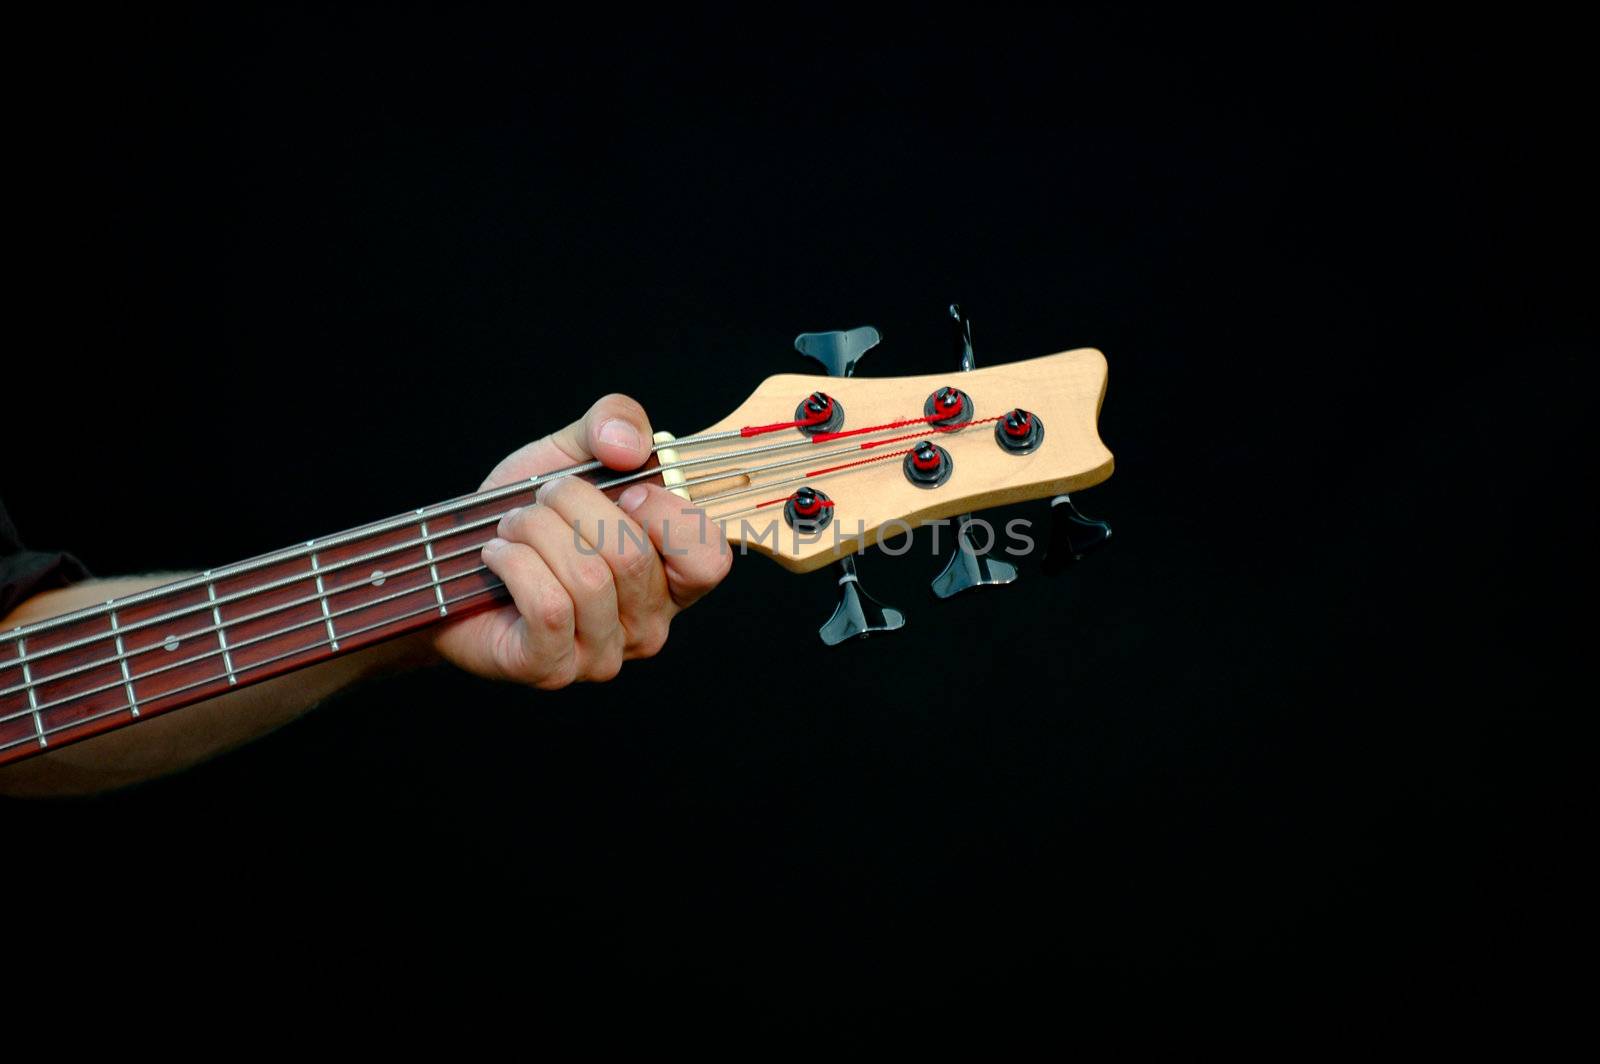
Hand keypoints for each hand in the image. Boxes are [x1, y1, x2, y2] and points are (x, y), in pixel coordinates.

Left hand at [433, 394, 731, 687]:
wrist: (453, 563)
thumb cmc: (526, 516)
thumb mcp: (574, 451)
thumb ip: (615, 422)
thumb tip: (630, 445)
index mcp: (671, 577)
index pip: (709, 558)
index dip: (666, 514)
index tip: (623, 490)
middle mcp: (648, 625)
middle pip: (632, 555)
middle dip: (571, 505)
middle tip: (541, 502)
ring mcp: (602, 655)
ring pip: (587, 577)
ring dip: (534, 531)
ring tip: (513, 526)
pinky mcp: (552, 669)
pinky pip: (549, 607)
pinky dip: (513, 564)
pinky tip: (498, 556)